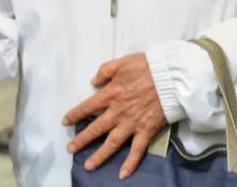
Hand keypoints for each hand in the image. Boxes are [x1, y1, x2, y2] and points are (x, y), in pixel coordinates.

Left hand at [63, 54, 167, 179]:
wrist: (171, 77)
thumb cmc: (147, 67)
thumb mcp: (121, 62)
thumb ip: (104, 71)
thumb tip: (93, 82)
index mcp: (110, 94)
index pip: (88, 107)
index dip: (75, 115)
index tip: (66, 122)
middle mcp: (117, 112)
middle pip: (96, 129)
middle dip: (81, 140)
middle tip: (70, 149)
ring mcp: (131, 123)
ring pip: (112, 143)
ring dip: (99, 155)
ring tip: (88, 166)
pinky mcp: (146, 131)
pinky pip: (137, 150)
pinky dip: (130, 163)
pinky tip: (122, 174)